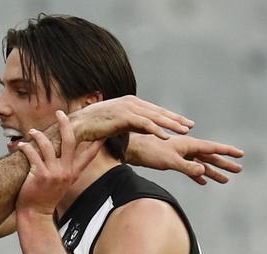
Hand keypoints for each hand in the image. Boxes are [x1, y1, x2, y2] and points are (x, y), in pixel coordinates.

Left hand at [16, 111, 104, 215]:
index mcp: (74, 172)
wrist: (36, 214)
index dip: (97, 141)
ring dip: (38, 135)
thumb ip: (66, 168)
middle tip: (60, 113)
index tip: (102, 129)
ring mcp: (53, 173)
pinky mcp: (40, 175)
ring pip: (48, 145)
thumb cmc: (46, 197)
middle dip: (65, 124)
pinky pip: (32, 154)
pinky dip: (25, 147)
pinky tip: (20, 145)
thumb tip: (65, 153)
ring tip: (32, 131)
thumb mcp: (62, 183)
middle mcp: (66, 171)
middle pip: (70, 141)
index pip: (90, 154)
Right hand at [69, 95, 194, 141]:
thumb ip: (128, 123)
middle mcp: (130, 102)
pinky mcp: (123, 117)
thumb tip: (137, 129)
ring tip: (184, 131)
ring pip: (155, 117)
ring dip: (171, 124)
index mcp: (129, 103)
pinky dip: (157, 130)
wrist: (76, 126)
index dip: (169, 116)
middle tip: (190, 125)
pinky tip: (166, 137)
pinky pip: (144, 124)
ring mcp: (127, 108)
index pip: (154, 110)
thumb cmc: (92, 127)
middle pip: (158, 111)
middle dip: (175, 119)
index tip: (182, 122)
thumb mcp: (115, 123)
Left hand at [126, 134, 243, 184]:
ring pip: (200, 164)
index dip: (227, 152)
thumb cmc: (150, 152)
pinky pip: (189, 169)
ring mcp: (180, 154)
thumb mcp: (170, 161)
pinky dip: (196, 175)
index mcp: (189, 144)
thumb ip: (187, 167)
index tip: (241, 154)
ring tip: (225, 180)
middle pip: (210, 157)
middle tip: (239, 170)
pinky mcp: (172, 161)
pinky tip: (202, 181)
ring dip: (213, 172)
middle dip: (224, 164)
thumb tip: (204, 171)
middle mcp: (187, 148)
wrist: (133, 150)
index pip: (213, 148)